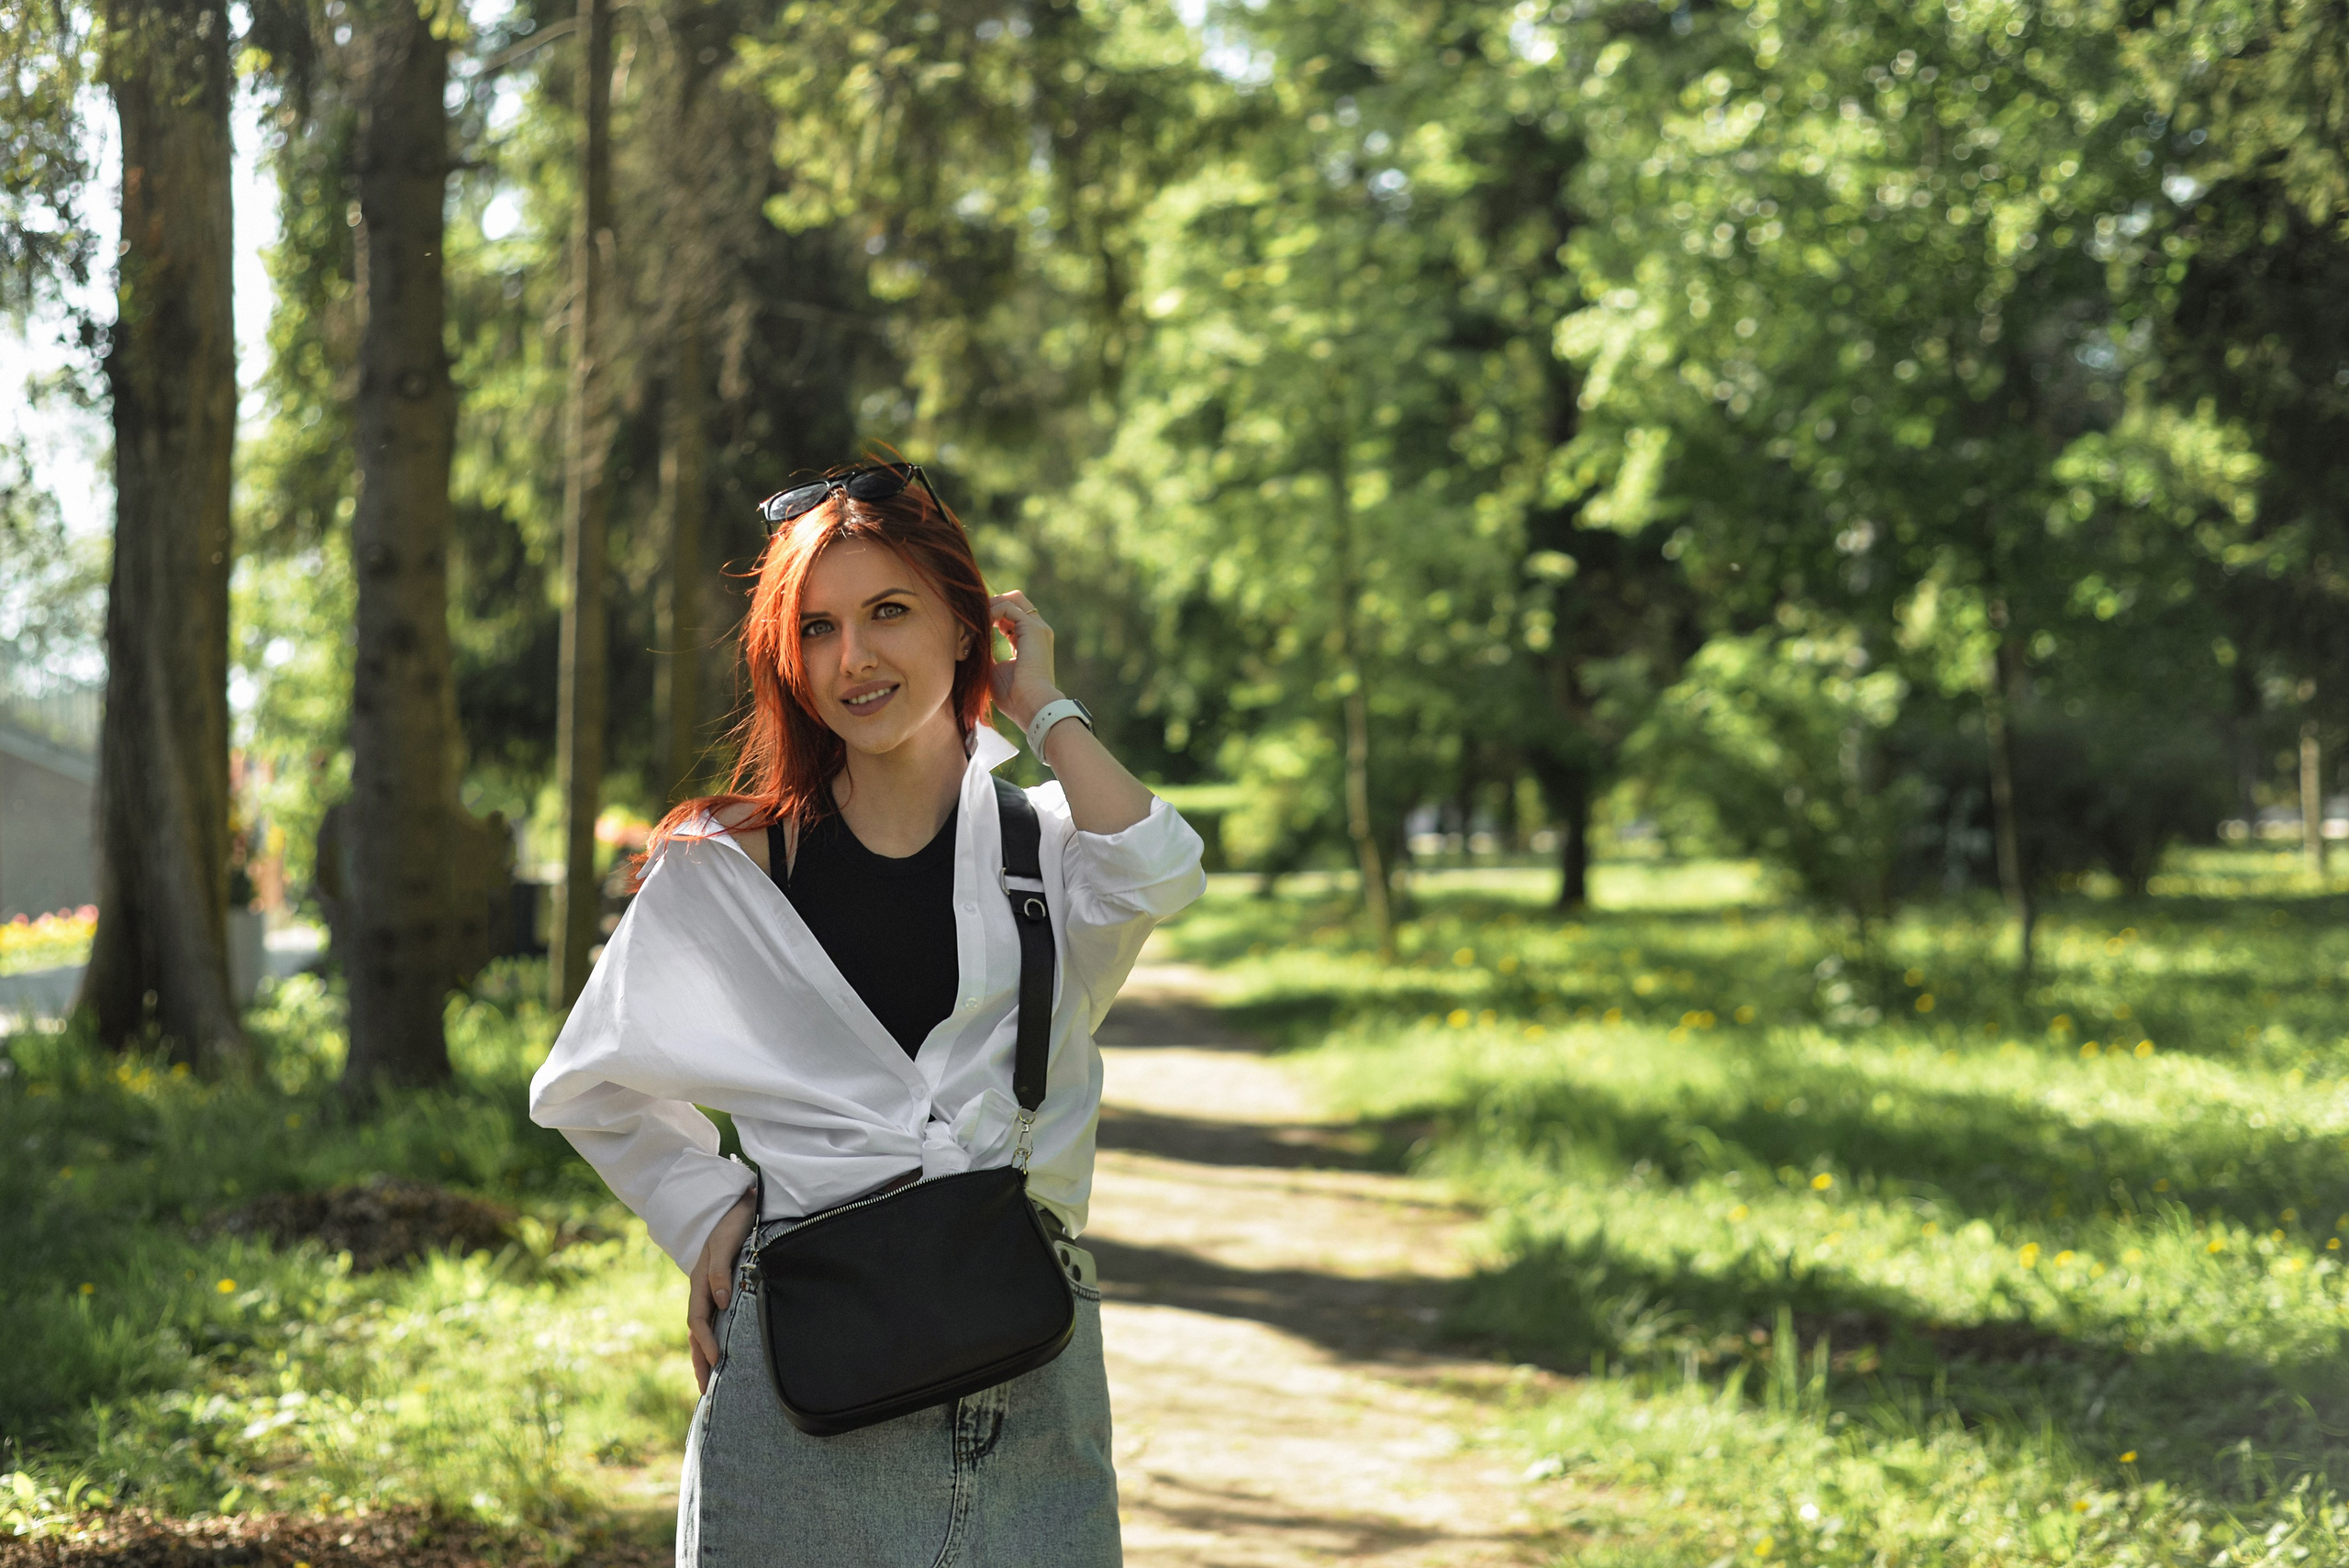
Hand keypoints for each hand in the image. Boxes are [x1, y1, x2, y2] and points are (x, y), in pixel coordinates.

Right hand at [688, 1189, 757, 1394]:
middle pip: (697, 1332)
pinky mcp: (720, 1287)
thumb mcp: (725, 1242)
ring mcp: (709, 1289)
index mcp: (701, 1281)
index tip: (715, 1364)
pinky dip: (712, 1340)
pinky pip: (712, 1320)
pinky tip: (720, 1352)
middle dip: (700, 1361)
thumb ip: (721, 1271)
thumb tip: (719, 1303)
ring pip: (703, 1329)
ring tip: (709, 1382)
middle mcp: (703, 1289)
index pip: (699, 1321)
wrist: (736, 1198)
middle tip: (706, 1393)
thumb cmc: (732, 1219)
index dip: (706, 1343)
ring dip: (704, 1355)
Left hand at [987, 590, 1063, 730]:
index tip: (974, 624)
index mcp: (1030, 642)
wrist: (1031, 706)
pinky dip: (991, 611)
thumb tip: (970, 645)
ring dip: (990, 606)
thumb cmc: (1013, 697)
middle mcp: (1037, 632)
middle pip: (1016, 601)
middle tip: (974, 615)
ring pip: (1013, 599)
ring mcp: (1038, 629)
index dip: (993, 615)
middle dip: (993, 603)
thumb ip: (987, 655)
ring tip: (975, 620)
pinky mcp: (1032, 629)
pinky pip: (1008, 607)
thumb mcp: (994, 671)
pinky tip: (980, 624)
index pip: (1012, 616)